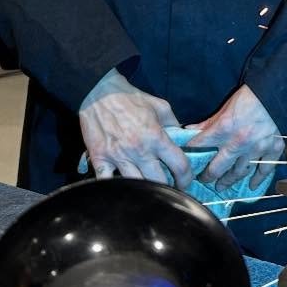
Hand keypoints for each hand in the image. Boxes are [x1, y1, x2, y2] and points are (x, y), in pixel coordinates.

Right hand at [79, 69, 191, 186]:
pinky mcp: (100, 159)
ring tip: (150, 192)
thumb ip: (174, 123)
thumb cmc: (131, 99)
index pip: (179, 164)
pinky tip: (123, 190)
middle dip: (168, 188)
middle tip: (170, 189)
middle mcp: (139, 150)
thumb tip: (183, 138)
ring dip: (145, 190)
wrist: (99, 94)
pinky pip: (107, 182)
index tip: (187, 181)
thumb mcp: (161, 106)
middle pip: (159, 181)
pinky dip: (115, 188)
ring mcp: (118, 157)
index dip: (187, 177)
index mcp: (156, 137)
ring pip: (136, 185)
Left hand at [193, 85, 283, 191]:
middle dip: (208, 176)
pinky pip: (265, 169)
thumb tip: (189, 131)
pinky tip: (252, 186)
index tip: (187, 160)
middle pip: (218, 168)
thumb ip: (208, 123)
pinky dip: (258, 180)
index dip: (190, 153)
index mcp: (224, 129)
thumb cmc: (250, 98)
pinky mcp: (273, 149)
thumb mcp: (225, 108)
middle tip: (204, 180)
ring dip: (229, 181)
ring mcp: (257, 149)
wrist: (277, 93)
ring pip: (239, 172)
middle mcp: (238, 143)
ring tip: (222, 186)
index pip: (200, 145)